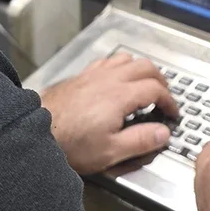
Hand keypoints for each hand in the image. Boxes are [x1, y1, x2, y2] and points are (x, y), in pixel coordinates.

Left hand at [40, 52, 177, 174]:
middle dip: (160, 80)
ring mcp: (95, 74)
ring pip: (127, 59)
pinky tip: (118, 78)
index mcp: (121, 96)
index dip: (169, 101)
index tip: (172, 113)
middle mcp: (110, 79)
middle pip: (146, 67)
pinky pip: (109, 61)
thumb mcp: (110, 151)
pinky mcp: (82, 75)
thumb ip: (140, 141)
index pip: (156, 89)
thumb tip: (164, 133)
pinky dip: (122, 66)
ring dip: (142, 69)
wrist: (37, 129)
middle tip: (164, 98)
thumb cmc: (71, 143)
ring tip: (145, 85)